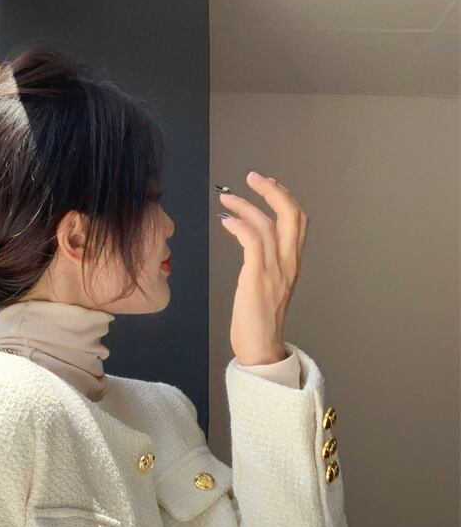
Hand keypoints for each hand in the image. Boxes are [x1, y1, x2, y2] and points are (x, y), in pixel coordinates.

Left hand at [218, 171, 308, 364]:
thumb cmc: (259, 322)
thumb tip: (252, 245)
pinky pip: (253, 241)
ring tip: (227, 198)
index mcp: (293, 264)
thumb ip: (266, 264)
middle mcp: (289, 263)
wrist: (260, 349)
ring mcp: (275, 270)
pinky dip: (240, 225)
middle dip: (273, 190)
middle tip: (252, 177)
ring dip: (246, 205)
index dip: (285, 197)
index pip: (299, 221)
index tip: (267, 184)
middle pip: (292, 214)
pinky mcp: (258, 278)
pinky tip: (226, 221)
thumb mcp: (269, 287)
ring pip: (269, 223)